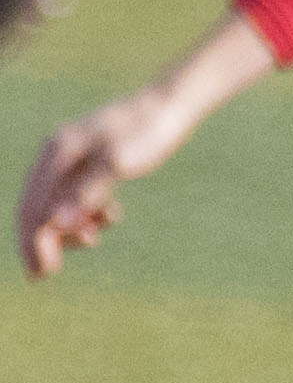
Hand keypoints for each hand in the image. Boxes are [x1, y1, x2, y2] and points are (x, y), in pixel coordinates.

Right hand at [22, 12, 270, 278]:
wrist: (169, 107)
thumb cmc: (146, 133)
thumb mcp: (117, 164)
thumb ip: (86, 193)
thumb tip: (56, 224)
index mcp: (57, 153)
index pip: (34, 206)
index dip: (34, 242)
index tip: (41, 274)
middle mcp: (57, 154)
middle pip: (39, 206)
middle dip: (43, 241)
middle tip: (48, 274)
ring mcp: (72, 158)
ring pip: (58, 203)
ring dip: (70, 227)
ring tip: (94, 240)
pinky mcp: (91, 162)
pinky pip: (78, 194)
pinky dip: (87, 212)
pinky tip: (108, 219)